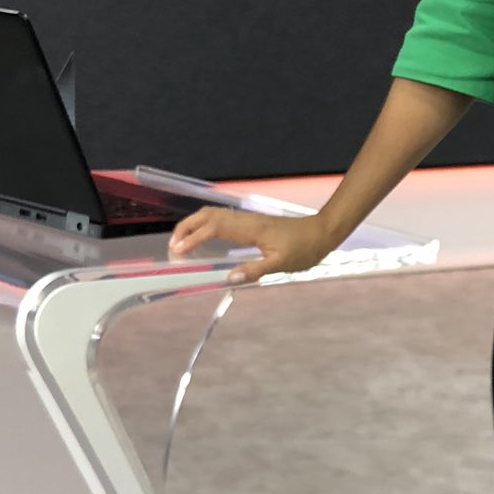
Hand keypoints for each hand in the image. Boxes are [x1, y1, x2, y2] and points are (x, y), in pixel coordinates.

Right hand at [165, 205, 334, 285]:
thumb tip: (229, 278)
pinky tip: (203, 237)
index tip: (178, 251)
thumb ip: (255, 270)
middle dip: (186, 227)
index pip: (214, 228)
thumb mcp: (282, 264)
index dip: (193, 238)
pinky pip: (222, 219)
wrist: (322, 231)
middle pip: (207, 216)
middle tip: (172, 247)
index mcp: (250, 229)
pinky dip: (205, 225)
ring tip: (181, 242)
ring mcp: (248, 219)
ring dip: (194, 224)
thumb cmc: (304, 249)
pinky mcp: (251, 222)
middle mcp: (245, 220)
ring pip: (213, 214)